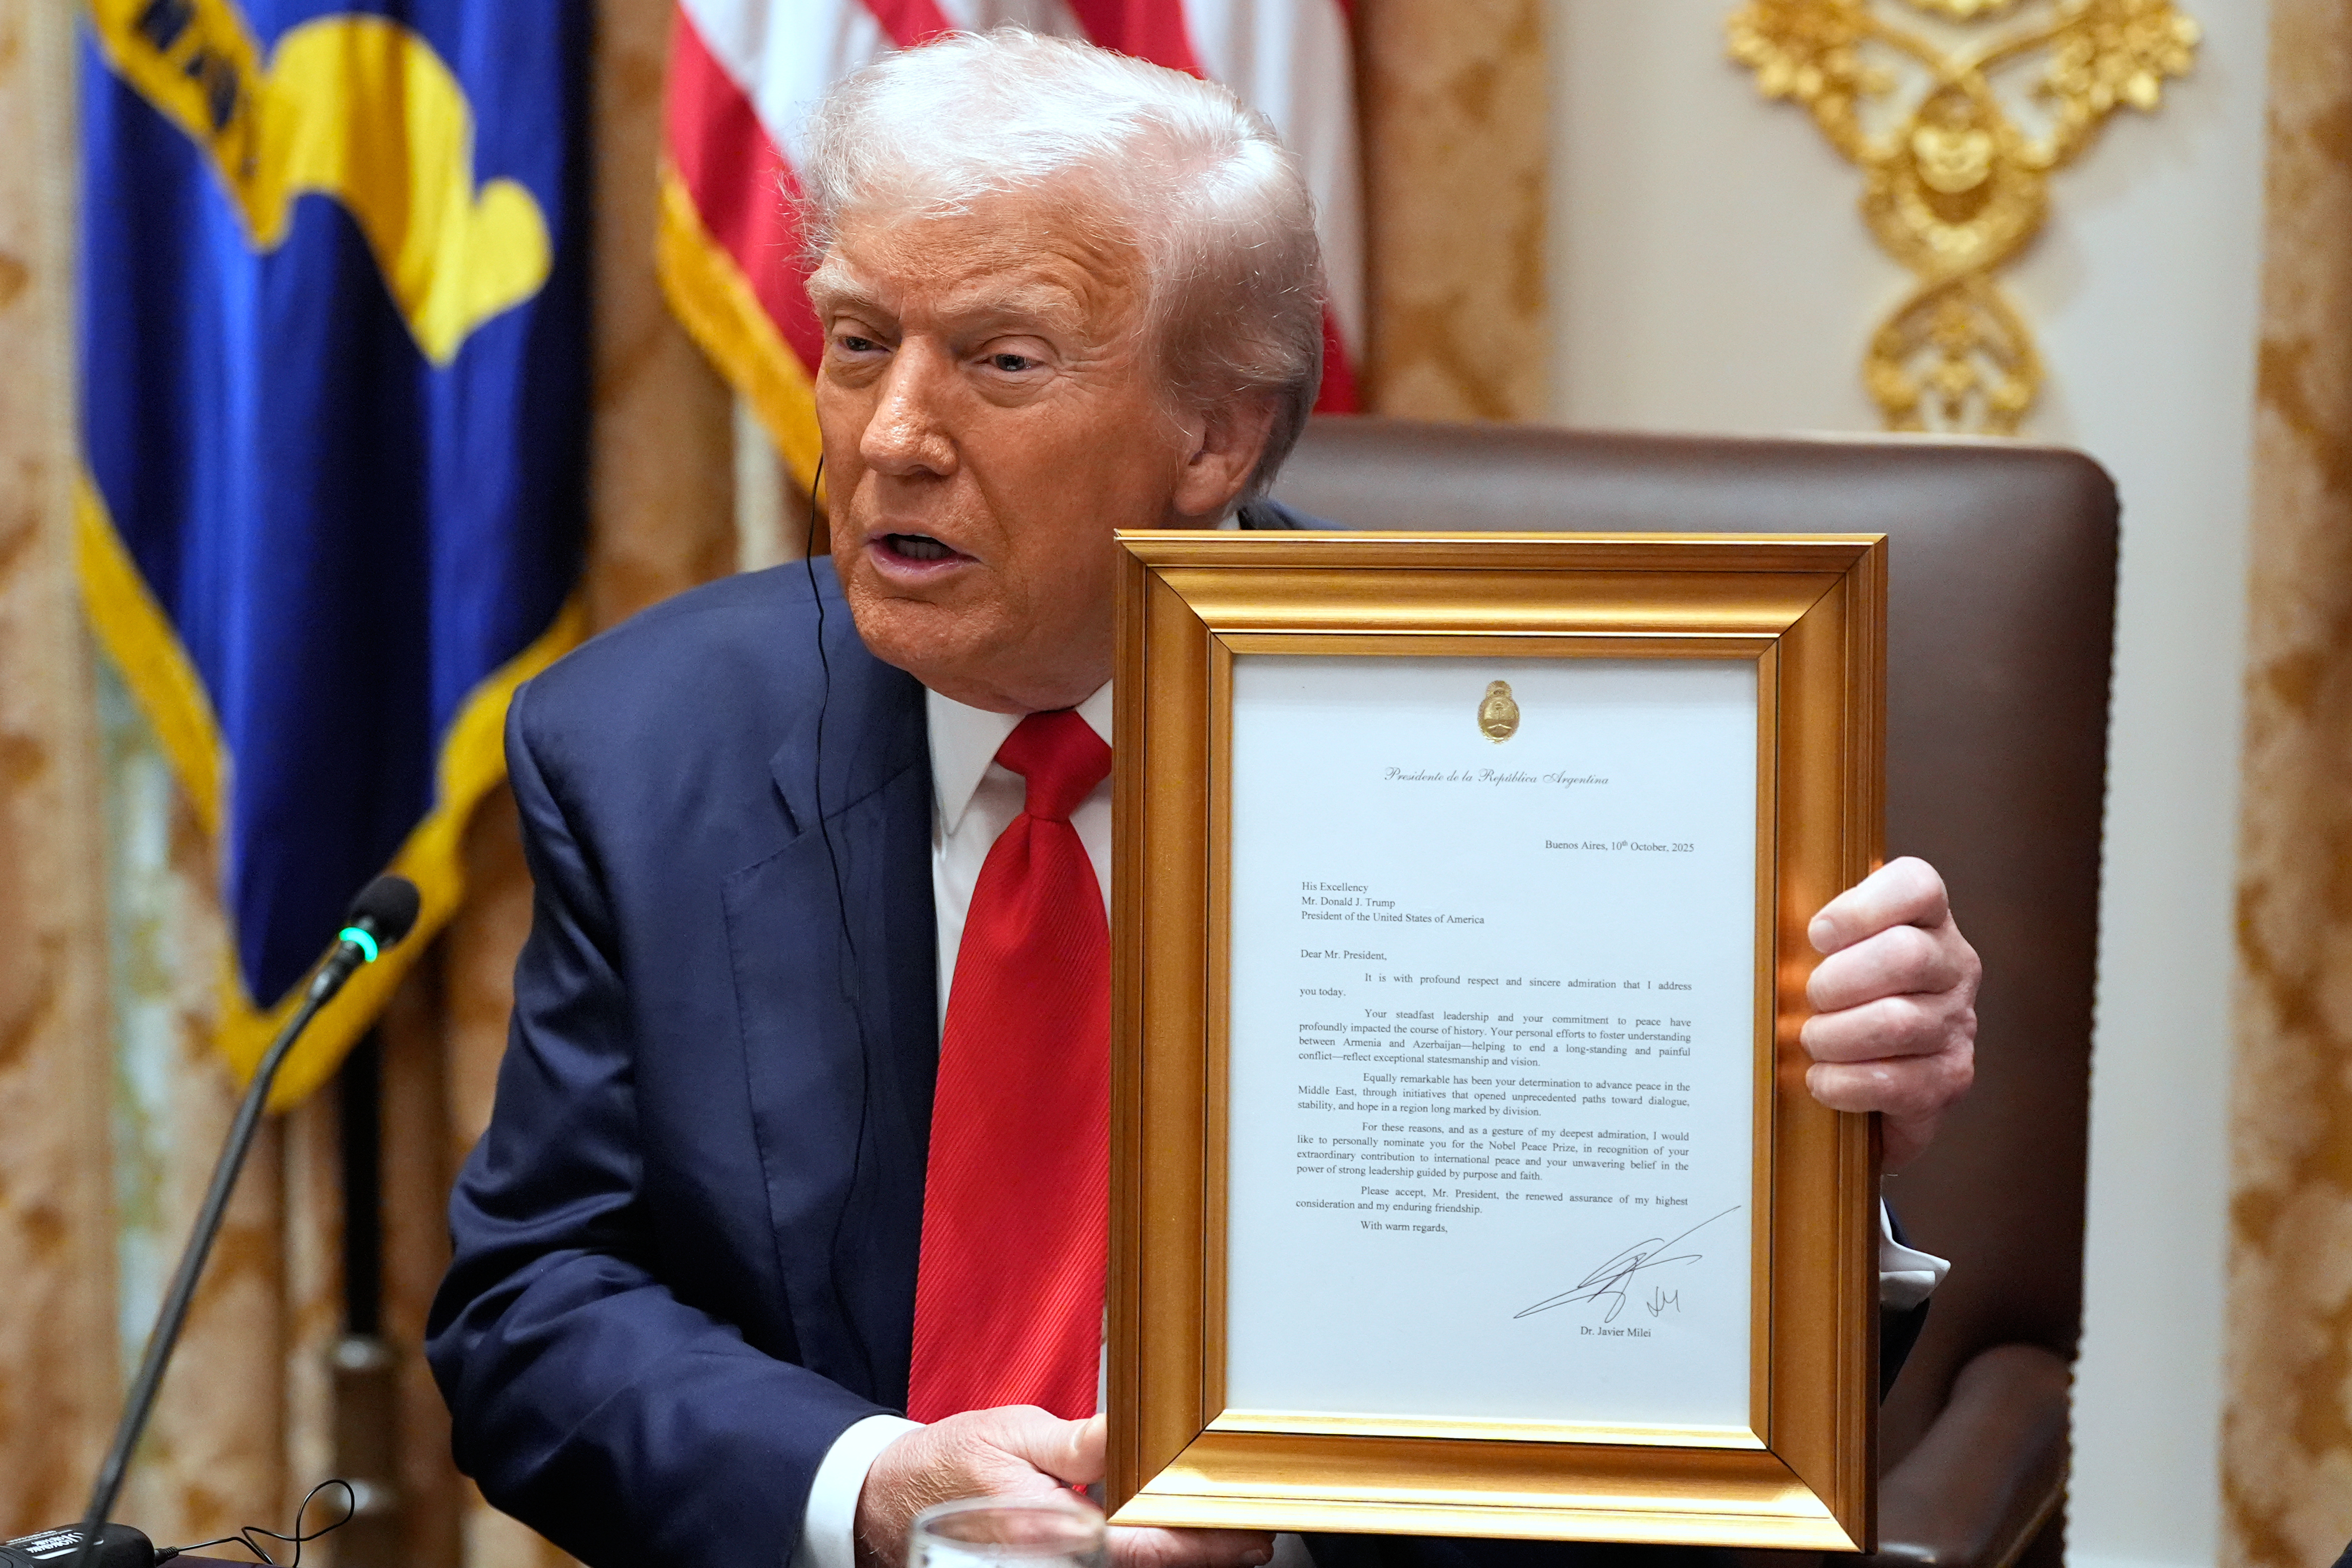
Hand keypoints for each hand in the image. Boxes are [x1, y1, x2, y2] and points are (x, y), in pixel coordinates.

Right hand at [854, 1408, 1273, 1567]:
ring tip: (1220, 1542)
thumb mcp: (1011, 1434)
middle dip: (1199, 1557)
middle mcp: (1055, 1563)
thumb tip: (1128, 1437)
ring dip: (1172, 1559)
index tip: (1251, 1537)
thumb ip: (1076, 1443)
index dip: (1204, 1546)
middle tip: (1252, 1540)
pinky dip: (1137, 1557)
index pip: (1146, 1548)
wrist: (883, 1505)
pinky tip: (1161, 1542)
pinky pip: (1101, 1567)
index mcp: (1052, 1529)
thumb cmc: (946, 1464)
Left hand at [1800, 857, 1978, 1170]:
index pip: (1917, 886)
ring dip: (1835, 1036)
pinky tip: (1823, 1078)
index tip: (1817, 935)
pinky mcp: (1950, 1075)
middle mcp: (1953, 965)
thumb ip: (1814, 932)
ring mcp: (1958, 1021)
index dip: (1859, 909)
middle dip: (1837, 981)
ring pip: (1897, 1022)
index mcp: (1927, 919)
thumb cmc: (1843, 996)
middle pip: (1905, 955)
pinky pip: (1896, 1082)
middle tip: (1810, 998)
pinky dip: (1844, 1083)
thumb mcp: (1831, 950)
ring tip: (1814, 1041)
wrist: (1878, 1073)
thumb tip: (1755, 934)